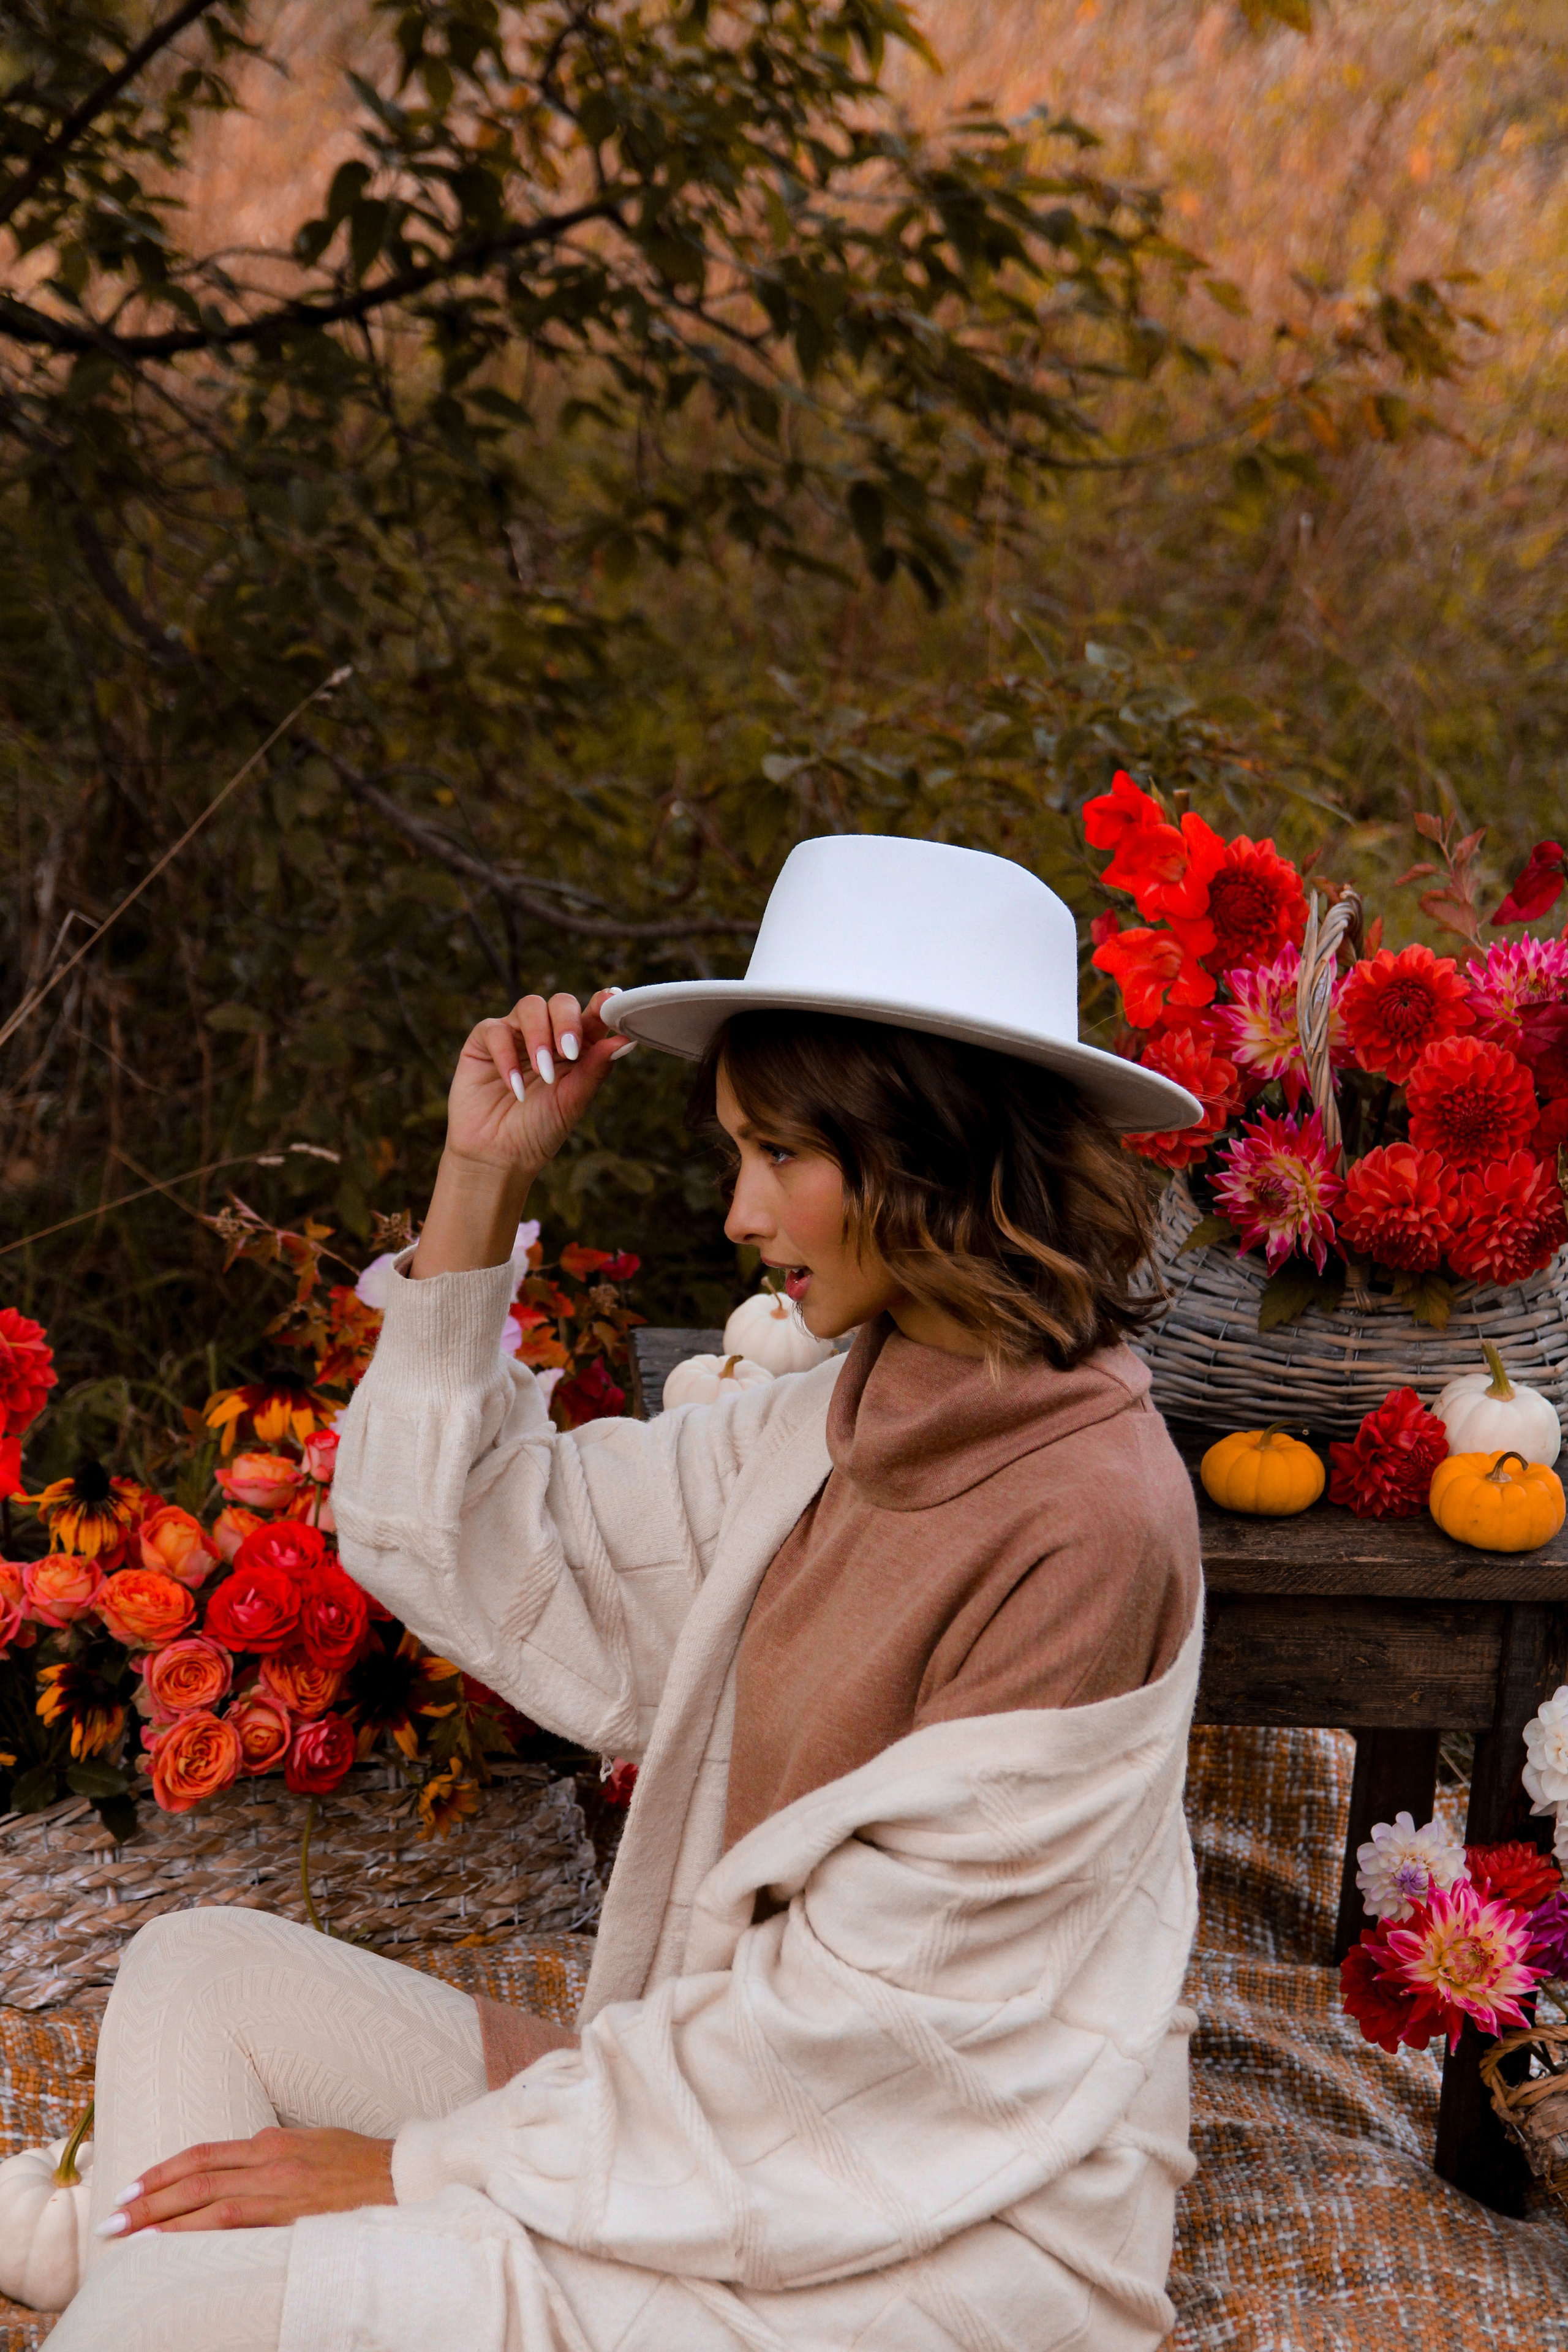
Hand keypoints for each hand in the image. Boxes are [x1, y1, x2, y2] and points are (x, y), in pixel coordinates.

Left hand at [102, 2126, 395, 2237]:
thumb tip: (245, 2160)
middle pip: (195, 2177)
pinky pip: (234, 2224)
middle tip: (110, 2219)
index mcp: (274, 2141)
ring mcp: (280, 2189)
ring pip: (205, 2201)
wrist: (408, 2176)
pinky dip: (194, 2233)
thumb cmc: (364, 2165)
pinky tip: (168, 2247)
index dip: (163, 2170)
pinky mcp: (293, 2217)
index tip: (131, 2187)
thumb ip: (277, 2153)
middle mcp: (271, 2160)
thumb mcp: (316, 2144)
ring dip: (158, 2219)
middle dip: (146, 2199)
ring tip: (123, 2236)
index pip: (204, 2154)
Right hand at [413, 985, 634, 1277]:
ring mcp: (515, 1035)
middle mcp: (547, 1035)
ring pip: (530, 1006)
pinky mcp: (484, 1042)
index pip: (591, 1015)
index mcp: (576, 1047)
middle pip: (561, 1003)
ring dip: (539, 1036)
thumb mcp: (574, 1100)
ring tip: (543, 1072)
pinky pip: (496, 1030)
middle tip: (570, 1052)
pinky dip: (507, 1056)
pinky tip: (514, 1086)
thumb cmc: (539, 1130)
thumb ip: (596, 1068)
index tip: (612, 1001)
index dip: (602, 1004)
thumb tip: (625, 1040)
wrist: (498, 1156)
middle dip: (568, 1022)